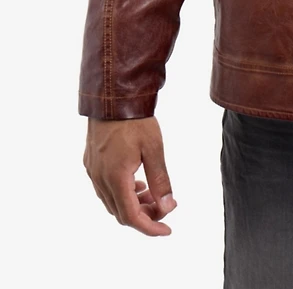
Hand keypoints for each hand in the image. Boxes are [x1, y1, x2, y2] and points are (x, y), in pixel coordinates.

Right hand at [83, 115, 177, 235]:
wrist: (112, 97)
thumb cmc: (135, 120)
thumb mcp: (154, 149)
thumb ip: (161, 180)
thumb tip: (168, 206)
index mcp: (115, 177)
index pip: (131, 216)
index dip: (150, 227)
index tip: (167, 230)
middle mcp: (100, 178)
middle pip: (121, 213)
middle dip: (145, 215)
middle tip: (166, 206)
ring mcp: (92, 171)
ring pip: (112, 202)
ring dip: (133, 204)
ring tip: (153, 193)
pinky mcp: (90, 162)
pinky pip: (105, 189)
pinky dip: (122, 192)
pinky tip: (137, 182)